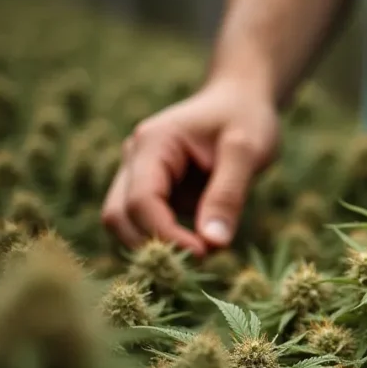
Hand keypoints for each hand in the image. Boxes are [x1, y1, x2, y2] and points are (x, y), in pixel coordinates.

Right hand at [101, 80, 279, 256]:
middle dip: (152, 247)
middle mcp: (135, 159)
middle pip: (119, 216)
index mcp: (153, 143)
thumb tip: (213, 244)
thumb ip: (228, 194)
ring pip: (124, 224)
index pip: (141, 201)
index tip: (204, 254)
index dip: (166, 235)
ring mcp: (139, 176)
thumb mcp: (247, 150)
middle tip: (198, 266)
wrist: (241, 101)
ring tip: (201, 259)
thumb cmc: (245, 119)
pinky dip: (165, 242)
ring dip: (155, 248)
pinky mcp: (153, 192)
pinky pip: (145, 225)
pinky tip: (199, 250)